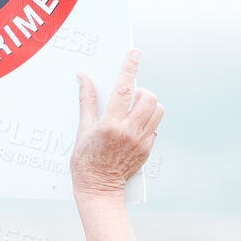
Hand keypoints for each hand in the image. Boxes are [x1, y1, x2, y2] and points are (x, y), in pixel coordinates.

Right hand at [71, 49, 162, 198]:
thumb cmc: (86, 159)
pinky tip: (132, 128)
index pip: (124, 88)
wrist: (99, 188)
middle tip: (130, 97)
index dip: (129, 67)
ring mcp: (142, 141)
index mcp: (111, 125)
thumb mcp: (83, 129)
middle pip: (148, 98)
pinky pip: (155, 126)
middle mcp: (129, 131)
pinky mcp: (148, 148)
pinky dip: (147, 121)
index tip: (134, 52)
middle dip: (141, 91)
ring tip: (132, 112)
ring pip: (157, 110)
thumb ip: (87, 101)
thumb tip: (83, 78)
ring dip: (147, 105)